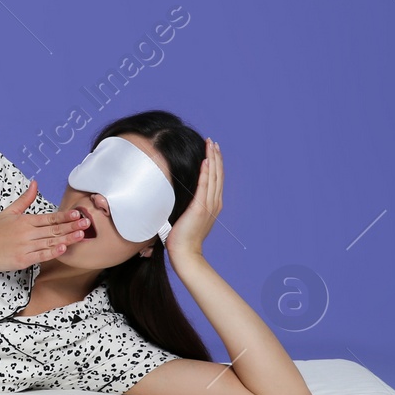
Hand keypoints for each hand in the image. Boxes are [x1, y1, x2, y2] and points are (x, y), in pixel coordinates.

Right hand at [0, 179, 87, 271]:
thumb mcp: (8, 212)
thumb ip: (25, 199)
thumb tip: (35, 183)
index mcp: (24, 220)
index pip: (49, 217)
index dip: (64, 216)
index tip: (77, 213)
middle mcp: (26, 232)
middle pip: (53, 229)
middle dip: (71, 226)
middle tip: (87, 223)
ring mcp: (24, 246)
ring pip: (50, 242)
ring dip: (67, 238)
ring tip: (81, 235)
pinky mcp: (22, 259)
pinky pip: (40, 255)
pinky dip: (52, 252)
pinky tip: (63, 249)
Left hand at [166, 137, 221, 257]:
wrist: (185, 253)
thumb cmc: (182, 238)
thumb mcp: (187, 217)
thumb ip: (187, 206)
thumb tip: (178, 196)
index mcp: (212, 205)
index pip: (215, 179)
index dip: (215, 163)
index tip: (212, 150)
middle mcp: (214, 203)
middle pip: (217, 174)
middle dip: (216, 156)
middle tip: (213, 142)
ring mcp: (209, 205)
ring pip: (213, 176)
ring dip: (212, 159)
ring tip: (211, 145)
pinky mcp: (200, 208)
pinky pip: (204, 186)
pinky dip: (206, 172)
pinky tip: (206, 160)